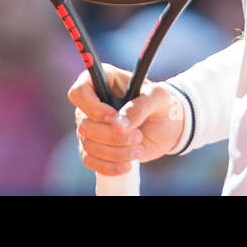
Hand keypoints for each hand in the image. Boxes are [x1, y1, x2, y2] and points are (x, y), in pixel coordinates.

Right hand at [68, 65, 184, 175]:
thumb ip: (139, 107)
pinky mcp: (94, 146)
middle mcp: (91, 102)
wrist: (168, 126)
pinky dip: (108, 166)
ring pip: (87, 144)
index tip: (114, 118)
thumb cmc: (161, 104)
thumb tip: (117, 125)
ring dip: (115, 152)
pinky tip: (127, 165)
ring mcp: (90, 125)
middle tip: (138, 136)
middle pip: (84, 124)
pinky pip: (89, 160)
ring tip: (139, 149)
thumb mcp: (158, 98)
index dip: (94, 109)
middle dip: (112, 136)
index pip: (79, 93)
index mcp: (102, 80)